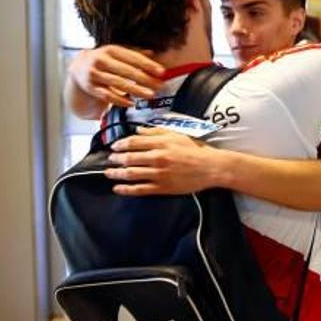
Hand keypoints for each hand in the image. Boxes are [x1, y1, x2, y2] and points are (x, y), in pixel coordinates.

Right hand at [69, 45, 164, 106]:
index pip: (132, 57)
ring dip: (136, 90)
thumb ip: (134, 53)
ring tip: (150, 95)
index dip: (148, 64)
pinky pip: (107, 95)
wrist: (78, 68)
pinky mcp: (91, 87)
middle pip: (126, 70)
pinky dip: (120, 100)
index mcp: (110, 49)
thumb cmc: (104, 60)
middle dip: (145, 79)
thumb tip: (152, 53)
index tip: (161, 72)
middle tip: (159, 85)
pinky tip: (132, 103)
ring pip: (118, 83)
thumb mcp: (116, 53)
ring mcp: (94, 74)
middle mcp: (100, 60)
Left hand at [104, 127, 221, 195]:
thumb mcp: (177, 135)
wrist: (211, 168)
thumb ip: (156, 132)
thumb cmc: (195, 150)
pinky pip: (140, 189)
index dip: (120, 144)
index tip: (115, 147)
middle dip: (116, 159)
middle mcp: (158, 158)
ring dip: (116, 173)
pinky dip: (126, 189)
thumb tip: (137, 130)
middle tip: (110, 160)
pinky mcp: (162, 187)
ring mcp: (159, 174)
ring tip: (109, 173)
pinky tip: (117, 188)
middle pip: (129, 158)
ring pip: (131, 174)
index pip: (133, 142)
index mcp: (161, 143)